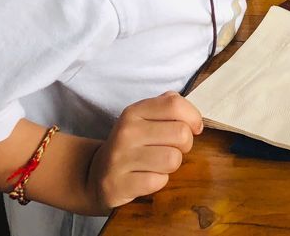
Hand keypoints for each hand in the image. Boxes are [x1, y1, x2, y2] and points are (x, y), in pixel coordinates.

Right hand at [86, 93, 201, 210]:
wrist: (96, 175)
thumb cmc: (131, 145)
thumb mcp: (144, 119)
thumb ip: (168, 107)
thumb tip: (193, 118)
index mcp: (134, 112)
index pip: (175, 105)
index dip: (193, 117)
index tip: (194, 128)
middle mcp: (126, 132)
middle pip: (181, 134)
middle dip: (185, 145)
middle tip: (172, 149)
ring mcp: (120, 159)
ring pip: (173, 159)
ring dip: (172, 165)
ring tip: (158, 164)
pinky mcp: (119, 184)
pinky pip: (159, 181)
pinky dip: (159, 181)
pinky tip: (147, 177)